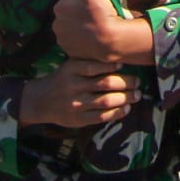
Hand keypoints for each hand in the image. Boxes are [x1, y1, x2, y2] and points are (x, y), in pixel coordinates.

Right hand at [17, 57, 140, 128]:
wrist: (41, 101)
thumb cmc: (62, 79)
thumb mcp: (69, 66)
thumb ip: (88, 62)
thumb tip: (118, 60)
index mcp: (71, 69)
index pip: (94, 66)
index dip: (111, 65)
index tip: (123, 64)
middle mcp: (73, 86)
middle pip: (104, 84)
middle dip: (126, 83)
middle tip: (138, 82)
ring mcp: (76, 104)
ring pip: (106, 100)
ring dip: (126, 98)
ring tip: (137, 95)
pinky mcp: (79, 119)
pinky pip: (102, 116)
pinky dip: (117, 112)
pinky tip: (127, 108)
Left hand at [52, 0, 152, 63]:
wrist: (110, 40)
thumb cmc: (99, 13)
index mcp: (59, 8)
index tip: (93, 3)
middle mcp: (56, 25)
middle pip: (70, 14)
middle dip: (79, 13)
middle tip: (95, 14)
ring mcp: (62, 40)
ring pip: (72, 28)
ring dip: (80, 26)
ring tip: (95, 26)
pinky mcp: (69, 52)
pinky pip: (75, 42)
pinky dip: (81, 40)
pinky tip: (92, 37)